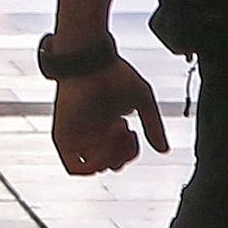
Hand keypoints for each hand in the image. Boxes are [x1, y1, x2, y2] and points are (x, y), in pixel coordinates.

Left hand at [50, 55, 169, 176]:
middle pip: (109, 164)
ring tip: (112, 133)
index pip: (119, 156)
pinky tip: (102, 141)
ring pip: (93, 168)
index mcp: (108, 126)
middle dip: (121, 156)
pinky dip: (91, 163)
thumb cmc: (113, 72)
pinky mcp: (63, 138)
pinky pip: (75, 166)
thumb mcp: (142, 99)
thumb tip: (163, 150)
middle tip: (124, 133)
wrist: (89, 60)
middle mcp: (93, 134)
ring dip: (109, 157)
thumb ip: (154, 125)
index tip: (132, 132)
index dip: (129, 152)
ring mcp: (78, 137)